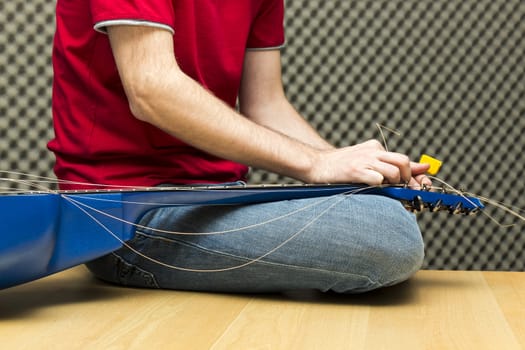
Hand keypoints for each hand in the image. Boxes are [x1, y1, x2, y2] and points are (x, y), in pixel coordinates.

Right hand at [306, 139, 430, 186]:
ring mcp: (364, 160)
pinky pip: (378, 179)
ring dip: (394, 185)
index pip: (404, 159)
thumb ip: (393, 165)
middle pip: (403, 162)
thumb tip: (424, 168)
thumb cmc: (341, 167)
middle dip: (407, 179)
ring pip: (394, 172)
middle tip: (400, 189)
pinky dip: (380, 187)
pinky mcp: (356, 171)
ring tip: (383, 191)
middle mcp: (372, 151)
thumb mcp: (368, 162)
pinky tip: (371, 190)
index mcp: (375, 148)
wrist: (316, 165)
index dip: (415, 176)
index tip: (421, 187)